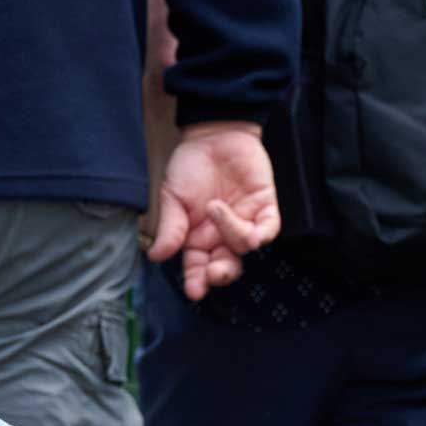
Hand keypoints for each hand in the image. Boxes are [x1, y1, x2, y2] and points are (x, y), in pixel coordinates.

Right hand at [147, 121, 279, 299]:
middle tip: (214, 272)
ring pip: (244, 248)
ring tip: (214, 209)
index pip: (198, 269)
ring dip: (232, 237)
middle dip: (221, 274)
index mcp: (196, 239)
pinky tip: (250, 231)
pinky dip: (259, 234)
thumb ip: (169, 228)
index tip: (194, 291)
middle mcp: (221, 235)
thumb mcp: (171, 198)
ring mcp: (244, 220)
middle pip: (226, 266)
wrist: (212, 135)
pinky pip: (268, 229)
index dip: (197, 282)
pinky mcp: (264, 204)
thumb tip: (157, 256)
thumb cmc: (188, 167)